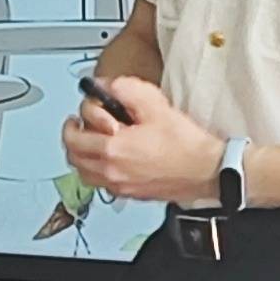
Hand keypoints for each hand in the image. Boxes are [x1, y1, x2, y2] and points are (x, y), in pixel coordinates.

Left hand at [62, 77, 217, 204]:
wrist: (206, 170)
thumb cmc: (185, 144)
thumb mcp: (155, 105)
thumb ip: (125, 90)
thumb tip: (107, 86)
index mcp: (112, 149)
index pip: (73, 136)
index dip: (75, 119)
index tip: (83, 111)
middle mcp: (111, 171)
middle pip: (73, 157)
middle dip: (73, 138)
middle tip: (80, 126)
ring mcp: (119, 186)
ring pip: (84, 174)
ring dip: (82, 156)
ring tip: (92, 143)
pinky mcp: (130, 194)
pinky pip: (101, 184)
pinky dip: (98, 171)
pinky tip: (111, 160)